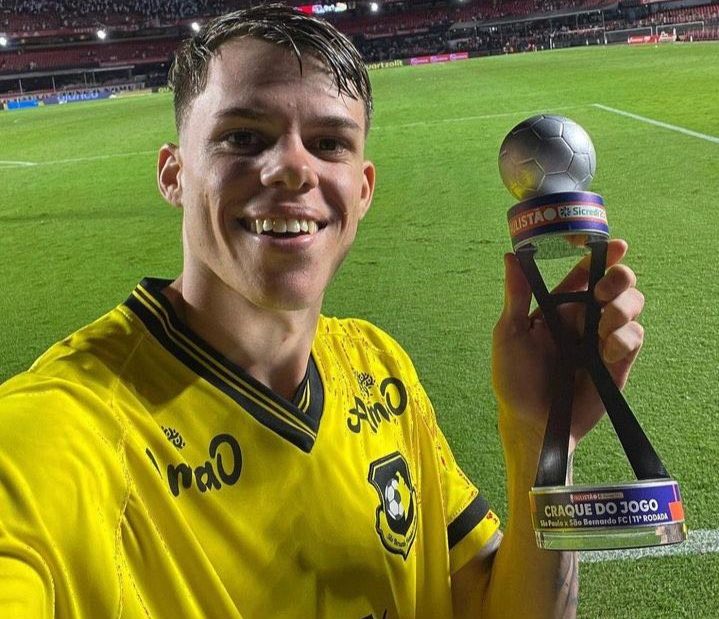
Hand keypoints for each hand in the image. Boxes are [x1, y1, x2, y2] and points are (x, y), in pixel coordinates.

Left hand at [492, 239, 644, 452]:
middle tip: (603, 290)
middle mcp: (585, 320)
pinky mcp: (618, 364)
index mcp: (560, 308)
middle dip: (618, 278)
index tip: (616, 245)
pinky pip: (634, 339)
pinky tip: (607, 348)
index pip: (584, 276)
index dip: (601, 257)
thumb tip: (511, 257)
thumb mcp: (509, 334)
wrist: (532, 422)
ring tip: (603, 323)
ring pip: (631, 307)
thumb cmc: (514, 378)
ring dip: (622, 307)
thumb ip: (517, 296)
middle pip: (616, 286)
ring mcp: (603, 340)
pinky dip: (625, 337)